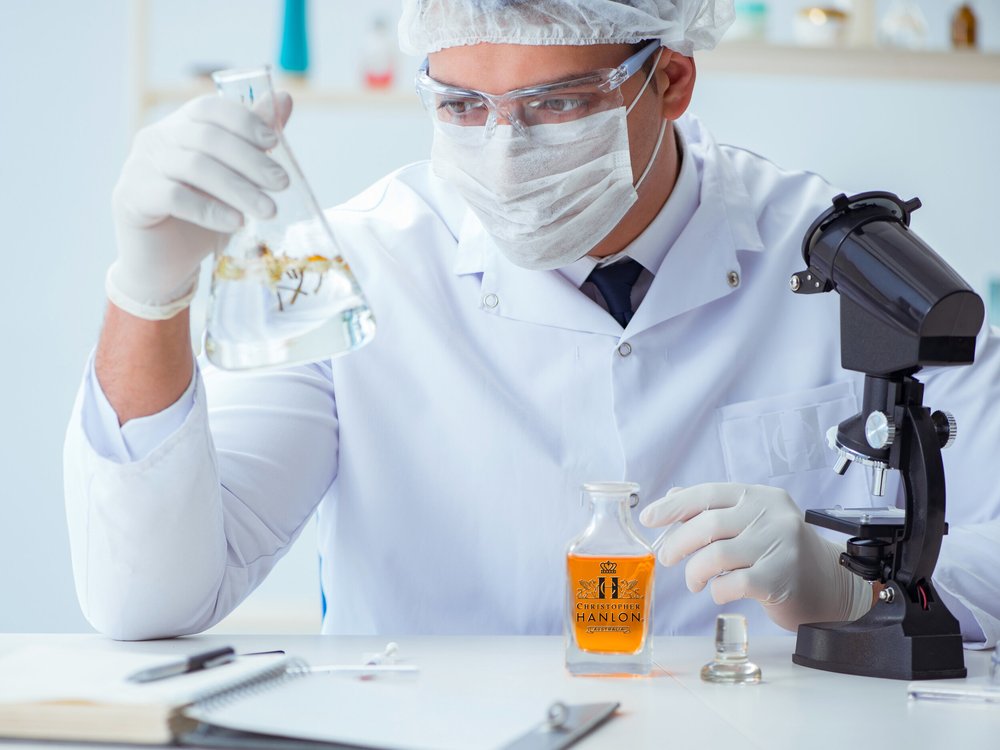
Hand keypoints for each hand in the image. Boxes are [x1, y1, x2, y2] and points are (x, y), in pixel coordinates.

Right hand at [107, 92, 292, 319]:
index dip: (243, 121)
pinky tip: (235, 223)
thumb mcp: (234, 179)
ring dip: (238, 189)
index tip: (275, 143)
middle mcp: (156, 139)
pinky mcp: (131, 197)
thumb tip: (284, 98)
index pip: (209, 108)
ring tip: (268, 210)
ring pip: (195, 167)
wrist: (166, 263)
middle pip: (206, 138)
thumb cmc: (202, 218)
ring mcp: (139, 166)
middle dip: (251, 161)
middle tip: (282, 184)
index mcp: (180, 127)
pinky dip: (210, 210)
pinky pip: (174, 196)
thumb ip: (254, 142)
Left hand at [639, 483, 871, 630]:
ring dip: (694, 571)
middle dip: (678, 542)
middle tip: (666, 557)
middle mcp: (771, 516)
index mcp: (760, 496)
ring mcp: (779, 546)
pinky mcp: (780, 578)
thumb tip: (671, 497)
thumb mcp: (753, 522)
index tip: (649, 518)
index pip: (708, 494)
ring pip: (716, 555)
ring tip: (693, 582)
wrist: (832, 584)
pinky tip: (718, 593)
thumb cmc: (782, 552)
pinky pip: (733, 584)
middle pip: (708, 524)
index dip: (674, 506)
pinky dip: (717, 591)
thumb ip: (716, 509)